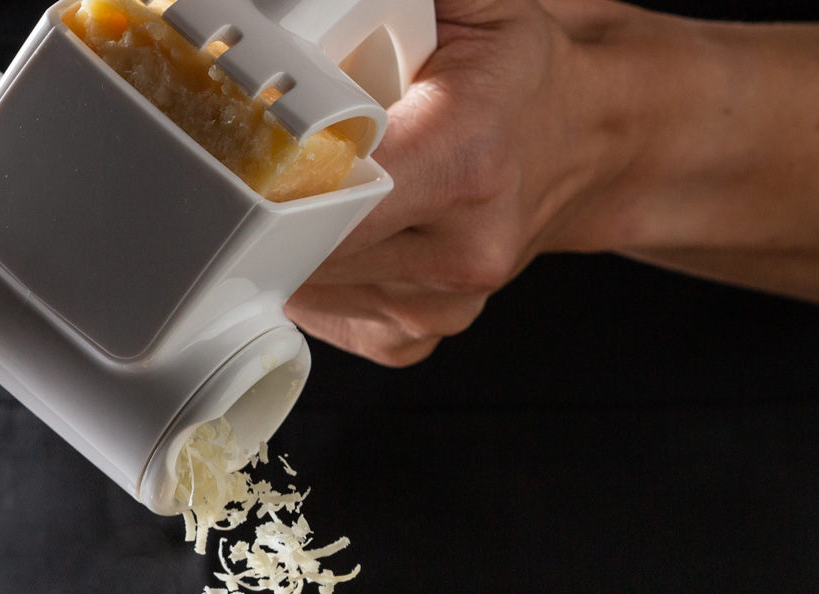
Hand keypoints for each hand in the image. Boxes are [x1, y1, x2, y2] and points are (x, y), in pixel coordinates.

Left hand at [287, 0, 620, 365]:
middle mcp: (463, 243)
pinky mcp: (415, 336)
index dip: (266, 174)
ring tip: (325, 180)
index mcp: (467, 151)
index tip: (233, 149)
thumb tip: (295, 5)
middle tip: (266, 150)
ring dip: (282, 236)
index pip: (332, 191)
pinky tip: (340, 227)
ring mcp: (442, 302)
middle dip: (264, 197)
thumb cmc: (516, 69)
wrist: (584, 140)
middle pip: (300, 242)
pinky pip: (318, 314)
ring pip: (297, 283)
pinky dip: (308, 271)